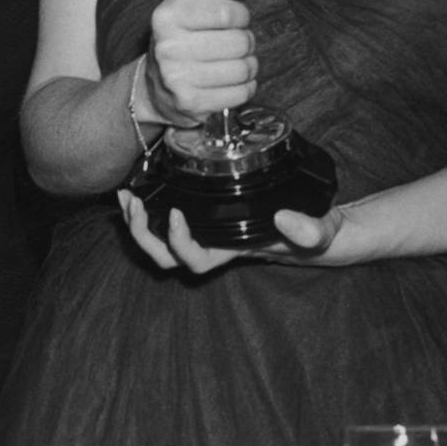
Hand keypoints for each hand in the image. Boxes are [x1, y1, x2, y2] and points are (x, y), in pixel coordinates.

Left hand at [121, 191, 349, 273]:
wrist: (316, 228)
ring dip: (137, 221)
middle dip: (144, 235)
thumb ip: (310, 230)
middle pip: (165, 257)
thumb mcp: (320, 231)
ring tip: (126, 195)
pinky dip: (148, 204)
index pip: (196, 261)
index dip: (180, 243)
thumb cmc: (315, 233)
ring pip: (159, 241)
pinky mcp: (203, 213)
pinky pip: (166, 217)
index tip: (177, 214)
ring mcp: (205, 231)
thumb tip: (284, 220)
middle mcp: (213, 245)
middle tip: (135, 204)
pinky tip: (139, 183)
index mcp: (232, 252)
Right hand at [139, 0, 256, 126]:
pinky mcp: (192, 102)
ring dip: (249, 65)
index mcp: (167, 18)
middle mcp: (169, 47)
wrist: (153, 88)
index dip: (241, 16)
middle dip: (247, 42)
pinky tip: (236, 82)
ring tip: (239, 63)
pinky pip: (240, 93)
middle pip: (239, 41)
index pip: (225, 14)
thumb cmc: (176, 47)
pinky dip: (246, 87)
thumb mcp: (181, 16)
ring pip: (243, 68)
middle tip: (241, 43)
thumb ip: (209, 4)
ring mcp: (179, 77)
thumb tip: (241, 12)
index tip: (240, 20)